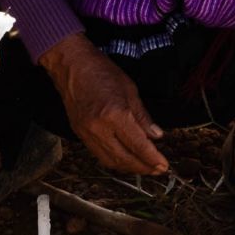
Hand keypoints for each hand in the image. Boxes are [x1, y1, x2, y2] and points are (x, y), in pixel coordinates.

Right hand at [39, 33, 167, 174]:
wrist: (70, 65)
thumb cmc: (100, 71)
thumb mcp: (130, 89)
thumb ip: (143, 116)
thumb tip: (156, 135)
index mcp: (115, 114)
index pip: (138, 145)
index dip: (152, 158)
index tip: (163, 165)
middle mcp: (99, 127)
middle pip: (124, 158)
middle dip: (143, 167)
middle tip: (157, 169)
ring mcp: (87, 132)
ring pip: (110, 161)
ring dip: (129, 168)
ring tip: (143, 167)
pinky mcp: (79, 133)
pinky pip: (99, 155)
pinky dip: (114, 161)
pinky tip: (125, 159)